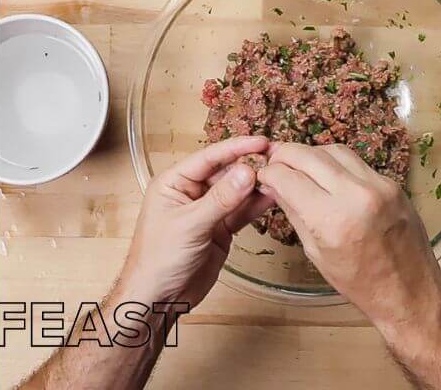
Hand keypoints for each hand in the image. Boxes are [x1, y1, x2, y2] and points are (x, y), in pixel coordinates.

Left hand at [115, 136, 272, 309]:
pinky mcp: (219, 230)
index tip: (259, 141)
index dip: (235, 148)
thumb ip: (220, 199)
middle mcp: (191, 192)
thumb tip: (247, 172)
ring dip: (256, 186)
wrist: (158, 298)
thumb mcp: (190, 225)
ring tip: (281, 177)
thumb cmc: (158, 258)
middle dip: (249, 165)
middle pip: (224, 173)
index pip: (208, 158)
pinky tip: (272, 198)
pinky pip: (240, 213)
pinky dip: (255, 206)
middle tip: (276, 159)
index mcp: (174, 182)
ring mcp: (207, 211)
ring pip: (235, 193)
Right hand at [256, 143, 440, 337]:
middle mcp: (355, 195)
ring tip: (300, 166)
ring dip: (310, 154)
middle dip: (284, 155)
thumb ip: (293, 211)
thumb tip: (272, 184)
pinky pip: (354, 161)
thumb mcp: (316, 252)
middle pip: (306, 154)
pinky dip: (335, 162)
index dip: (268, 173)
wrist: (412, 294)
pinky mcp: (392, 183)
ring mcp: (378, 186)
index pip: (286, 177)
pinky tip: (328, 174)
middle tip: (274, 161)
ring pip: (331, 149)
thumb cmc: (359, 283)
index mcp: (331, 220)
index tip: (263, 175)